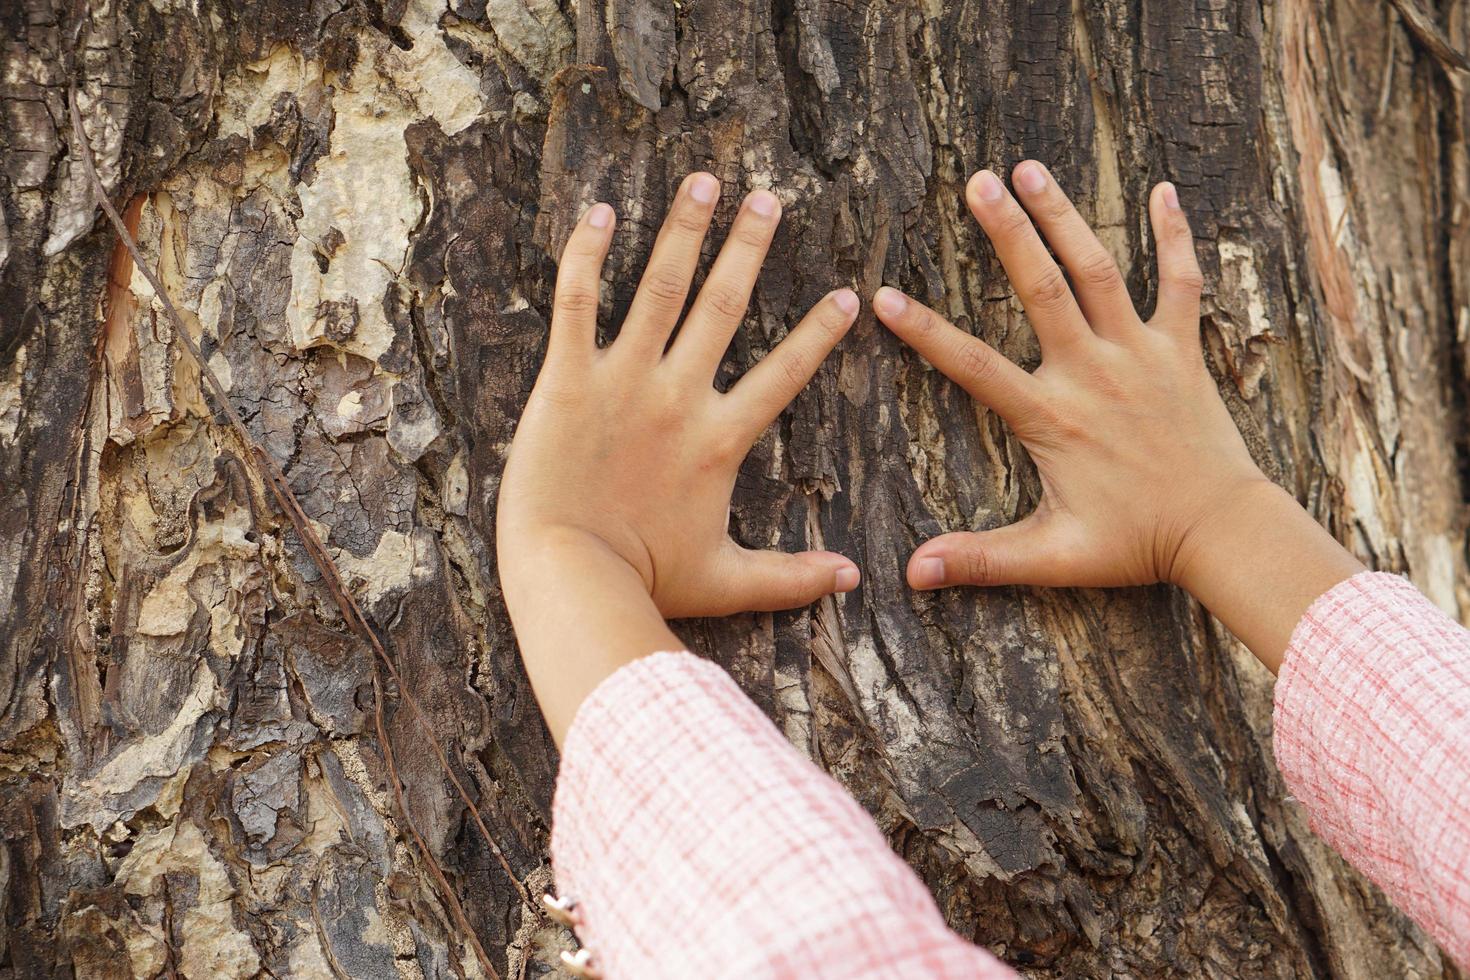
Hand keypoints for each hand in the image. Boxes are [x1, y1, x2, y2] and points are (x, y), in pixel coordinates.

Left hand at [498, 172, 860, 620]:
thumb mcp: (728, 581)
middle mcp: (679, 397)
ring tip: (704, 182)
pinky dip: (586, 255)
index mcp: (720, 439)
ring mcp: (623, 382)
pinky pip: (577, 303)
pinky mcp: (568, 380)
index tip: (844, 294)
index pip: (784, 373)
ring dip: (684, 231)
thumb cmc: (644, 582)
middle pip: (723, 307)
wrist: (569, 576)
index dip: (817, 333)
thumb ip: (793, 576)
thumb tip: (854, 578)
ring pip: (659, 289)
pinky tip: (599, 212)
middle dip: (749, 247)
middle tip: (768, 198)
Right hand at [874, 162, 1360, 668]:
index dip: (925, 332)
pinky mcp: (1181, 350)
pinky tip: (1163, 191)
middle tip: (976, 182)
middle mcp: (1093, 372)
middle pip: (1042, 288)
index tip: (884, 297)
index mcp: (1053, 416)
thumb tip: (912, 573)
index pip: (974, 365)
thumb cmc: (1136, 544)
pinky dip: (1174, 235)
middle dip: (1006, 231)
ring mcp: (1140, 353)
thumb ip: (981, 561)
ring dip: (1064, 216)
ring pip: (1099, 269)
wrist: (1222, 531)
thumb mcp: (1052, 557)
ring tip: (1030, 168)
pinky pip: (1180, 281)